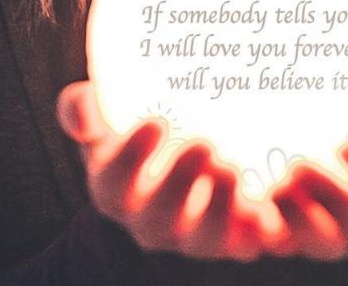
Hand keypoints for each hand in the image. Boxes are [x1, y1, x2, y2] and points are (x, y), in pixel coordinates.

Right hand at [56, 81, 270, 261]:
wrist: (178, 153)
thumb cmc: (135, 134)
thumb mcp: (106, 119)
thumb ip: (84, 109)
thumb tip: (78, 103)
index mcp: (115, 191)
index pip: (113, 185)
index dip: (131, 158)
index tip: (156, 120)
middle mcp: (150, 221)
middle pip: (160, 217)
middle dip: (180, 184)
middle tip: (203, 145)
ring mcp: (193, 234)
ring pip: (204, 239)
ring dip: (219, 209)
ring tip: (233, 169)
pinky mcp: (233, 237)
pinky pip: (245, 243)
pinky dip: (258, 230)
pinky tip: (269, 205)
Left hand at [267, 75, 347, 259]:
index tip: (347, 144)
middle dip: (329, 197)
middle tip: (299, 166)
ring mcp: (335, 230)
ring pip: (319, 241)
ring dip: (295, 220)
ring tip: (274, 186)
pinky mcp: (297, 232)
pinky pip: (283, 244)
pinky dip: (263, 232)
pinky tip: (245, 205)